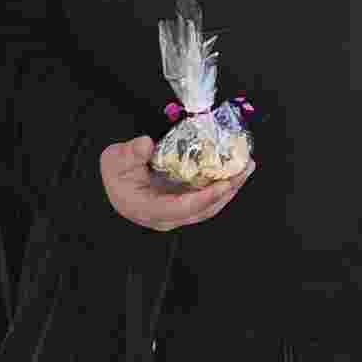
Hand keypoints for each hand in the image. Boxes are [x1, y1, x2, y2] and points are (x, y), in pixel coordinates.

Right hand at [97, 135, 249, 231]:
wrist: (116, 182)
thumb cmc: (116, 173)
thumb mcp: (114, 159)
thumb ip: (129, 154)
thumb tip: (146, 144)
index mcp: (147, 209)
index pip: (180, 209)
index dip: (203, 199)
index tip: (223, 185)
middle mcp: (167, 216)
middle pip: (202, 210)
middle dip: (227, 191)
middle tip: (244, 169)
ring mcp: (178, 212)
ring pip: (209, 205)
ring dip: (230, 188)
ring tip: (246, 167)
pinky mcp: (186, 203)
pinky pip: (208, 197)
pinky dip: (223, 184)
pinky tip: (235, 169)